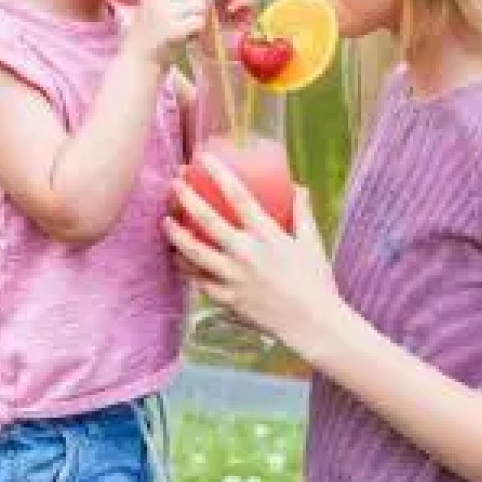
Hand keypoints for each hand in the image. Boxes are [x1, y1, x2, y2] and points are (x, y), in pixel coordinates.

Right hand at [126, 0, 210, 66]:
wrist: (138, 63)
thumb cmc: (153, 37)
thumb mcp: (158, 10)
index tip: (194, 9)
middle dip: (201, 6)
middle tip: (193, 21)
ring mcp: (164, 14)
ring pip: (200, 6)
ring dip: (201, 18)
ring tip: (189, 30)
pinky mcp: (173, 30)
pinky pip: (199, 22)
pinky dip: (199, 31)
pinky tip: (189, 38)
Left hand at [165, 155, 343, 360]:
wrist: (312, 324)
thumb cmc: (316, 281)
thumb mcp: (311, 241)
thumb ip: (301, 212)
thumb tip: (297, 187)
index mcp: (267, 235)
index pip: (238, 196)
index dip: (218, 174)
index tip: (203, 158)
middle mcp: (246, 254)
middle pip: (208, 221)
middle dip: (187, 198)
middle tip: (174, 183)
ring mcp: (234, 278)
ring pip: (195, 254)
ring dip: (176, 235)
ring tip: (165, 222)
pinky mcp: (229, 300)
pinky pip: (201, 282)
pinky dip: (188, 270)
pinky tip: (179, 261)